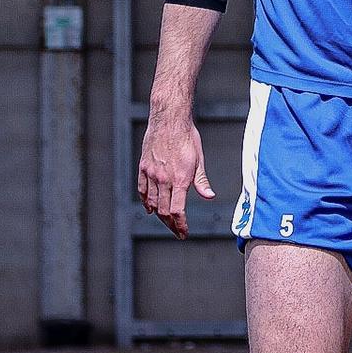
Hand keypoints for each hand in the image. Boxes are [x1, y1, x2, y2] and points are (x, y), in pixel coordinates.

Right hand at [137, 109, 214, 240]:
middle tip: (176, 230)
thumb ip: (201, 181)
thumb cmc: (187, 137)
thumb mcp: (198, 159)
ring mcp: (151, 174)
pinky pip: (142, 190)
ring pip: (151, 203)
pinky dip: (145, 202)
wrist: (169, 119)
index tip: (183, 232)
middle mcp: (163, 179)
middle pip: (163, 211)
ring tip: (166, 221)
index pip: (177, 211)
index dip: (180, 226)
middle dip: (170, 225)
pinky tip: (149, 208)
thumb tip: (209, 197)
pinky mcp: (143, 167)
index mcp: (179, 179)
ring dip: (158, 215)